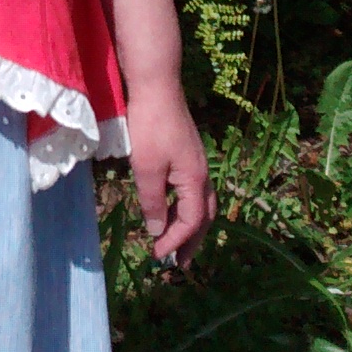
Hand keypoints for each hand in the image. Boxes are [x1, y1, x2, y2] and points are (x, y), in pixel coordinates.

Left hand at [126, 78, 214, 267]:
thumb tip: (156, 232)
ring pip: (200, 202)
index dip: (176, 241)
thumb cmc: (150, 128)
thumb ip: (152, 202)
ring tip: (175, 242)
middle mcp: (202, 173)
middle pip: (204, 216)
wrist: (157, 88)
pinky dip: (183, 207)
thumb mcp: (146, 169)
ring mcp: (196, 162)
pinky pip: (191, 190)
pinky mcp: (186, 154)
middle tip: (179, 263)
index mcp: (195, 180)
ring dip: (189, 225)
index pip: (192, 221)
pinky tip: (168, 208)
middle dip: (192, 241)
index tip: (157, 256)